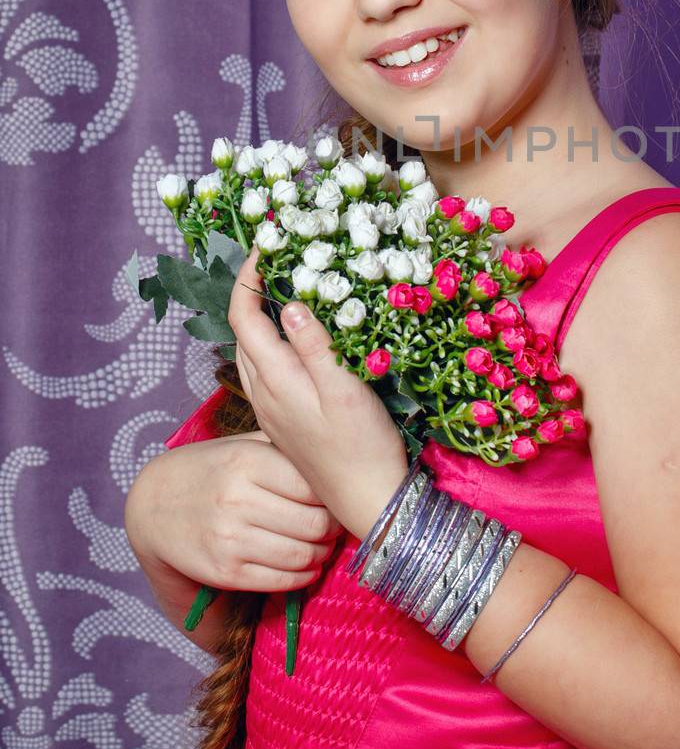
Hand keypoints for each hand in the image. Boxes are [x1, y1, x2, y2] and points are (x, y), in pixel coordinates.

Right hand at [127, 430, 344, 593]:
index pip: (314, 486)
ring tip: (321, 545)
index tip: (335, 498)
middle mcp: (237, 499)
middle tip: (333, 526)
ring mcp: (229, 539)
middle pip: (315, 524)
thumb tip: (338, 458)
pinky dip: (303, 576)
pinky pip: (282, 580)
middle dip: (333, 529)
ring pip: (302, 555)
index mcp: (247, 461)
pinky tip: (304, 565)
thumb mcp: (241, 445)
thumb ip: (284, 448)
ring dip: (321, 554)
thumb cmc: (210, 470)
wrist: (152, 507)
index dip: (332, 496)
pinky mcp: (225, 572)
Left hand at [228, 247, 410, 539]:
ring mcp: (272, 409)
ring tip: (289, 290)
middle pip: (243, 331)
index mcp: (274, 379)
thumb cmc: (362, 446)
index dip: (247, 277)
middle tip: (281, 261)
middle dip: (254, 291)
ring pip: (253, 352)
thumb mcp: (344, 390)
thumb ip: (314, 346)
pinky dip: (274, 343)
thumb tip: (288, 303)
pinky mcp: (285, 420)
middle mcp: (264, 392)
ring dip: (262, 318)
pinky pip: (268, 371)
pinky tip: (300, 340)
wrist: (367, 502)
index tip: (267, 247)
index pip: (243, 316)